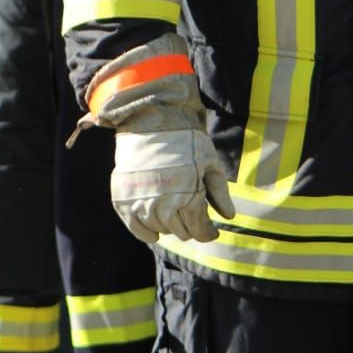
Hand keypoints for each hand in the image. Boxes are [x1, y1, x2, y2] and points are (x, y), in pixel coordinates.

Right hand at [110, 127, 235, 244]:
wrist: (150, 119)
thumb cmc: (185, 139)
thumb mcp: (209, 161)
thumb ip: (219, 191)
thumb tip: (228, 217)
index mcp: (188, 195)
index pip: (200, 230)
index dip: (208, 233)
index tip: (211, 231)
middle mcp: (164, 204)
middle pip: (181, 232)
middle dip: (190, 226)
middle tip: (191, 213)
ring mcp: (141, 202)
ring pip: (161, 230)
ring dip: (169, 225)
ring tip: (173, 210)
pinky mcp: (123, 199)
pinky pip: (136, 229)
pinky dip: (146, 233)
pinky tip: (154, 233)